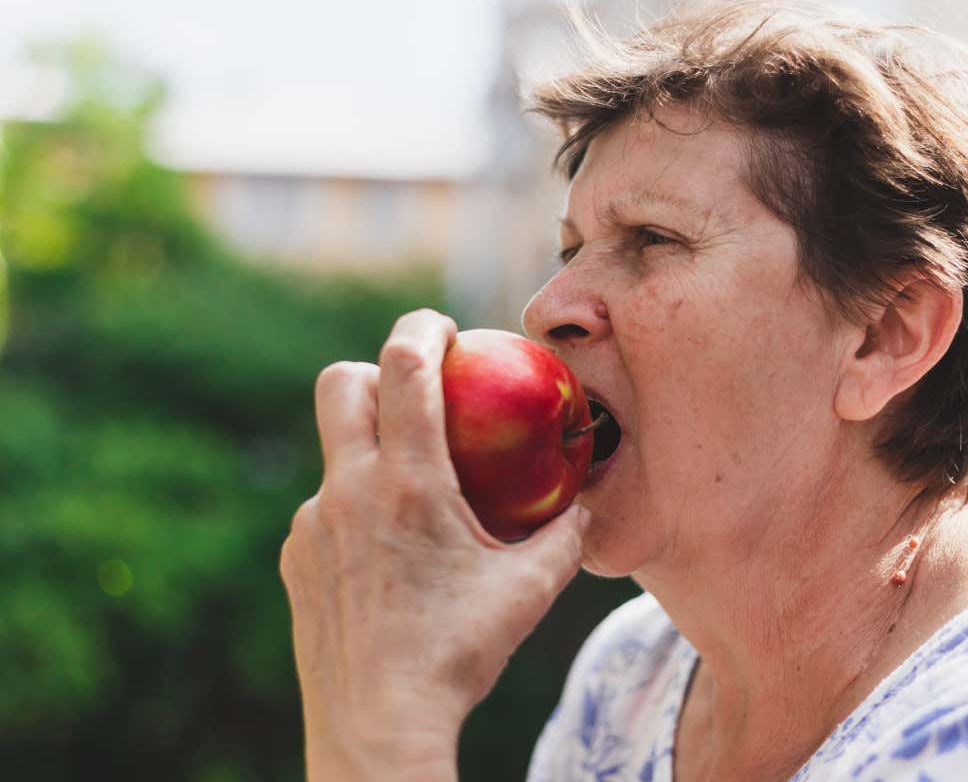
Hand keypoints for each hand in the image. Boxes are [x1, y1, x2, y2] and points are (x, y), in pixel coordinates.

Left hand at [280, 309, 590, 780]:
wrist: (379, 725)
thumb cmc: (460, 654)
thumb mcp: (528, 591)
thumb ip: (566, 538)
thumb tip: (587, 507)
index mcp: (408, 482)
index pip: (403, 366)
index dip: (422, 327)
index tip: (443, 327)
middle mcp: (349, 490)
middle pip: (338, 383)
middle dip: (376, 366)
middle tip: (416, 387)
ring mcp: (312, 525)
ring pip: (333, 453)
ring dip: (368, 448)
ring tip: (412, 494)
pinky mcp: (296, 560)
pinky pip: (324, 509)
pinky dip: (355, 507)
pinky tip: (385, 554)